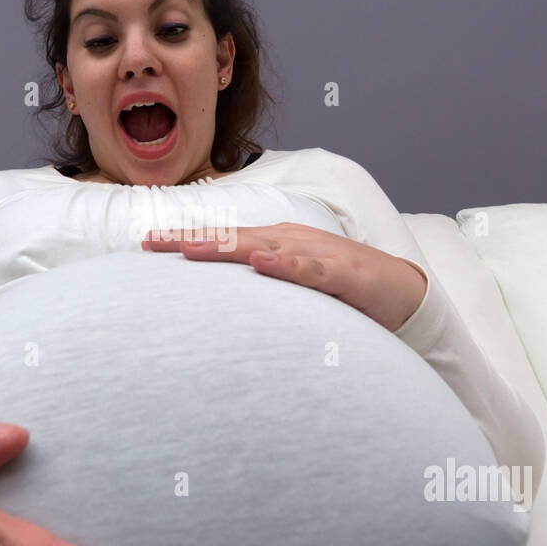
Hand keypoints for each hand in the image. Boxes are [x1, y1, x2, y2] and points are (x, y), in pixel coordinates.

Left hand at [142, 221, 427, 332]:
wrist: (402, 293)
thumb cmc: (342, 290)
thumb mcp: (293, 288)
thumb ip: (260, 291)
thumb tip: (216, 307)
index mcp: (275, 245)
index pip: (222, 241)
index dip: (185, 241)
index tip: (145, 246)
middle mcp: (289, 241)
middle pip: (231, 239)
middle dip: (190, 241)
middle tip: (150, 244)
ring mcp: (314, 254)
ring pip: (264, 247)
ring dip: (226, 247)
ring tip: (190, 250)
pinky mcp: (341, 272)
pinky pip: (310, 268)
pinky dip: (287, 264)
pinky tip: (265, 262)